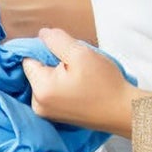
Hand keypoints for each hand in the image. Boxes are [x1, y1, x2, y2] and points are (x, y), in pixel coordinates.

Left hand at [21, 27, 139, 135]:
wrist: (123, 112)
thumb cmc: (105, 84)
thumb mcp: (80, 53)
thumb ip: (57, 40)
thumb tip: (42, 34)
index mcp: (41, 89)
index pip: (28, 59)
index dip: (45, 49)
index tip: (65, 51)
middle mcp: (37, 104)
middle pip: (36, 70)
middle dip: (52, 62)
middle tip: (76, 64)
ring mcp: (46, 113)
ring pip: (45, 80)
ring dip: (59, 73)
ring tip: (80, 76)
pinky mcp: (56, 117)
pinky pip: (52, 92)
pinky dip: (62, 85)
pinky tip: (79, 86)